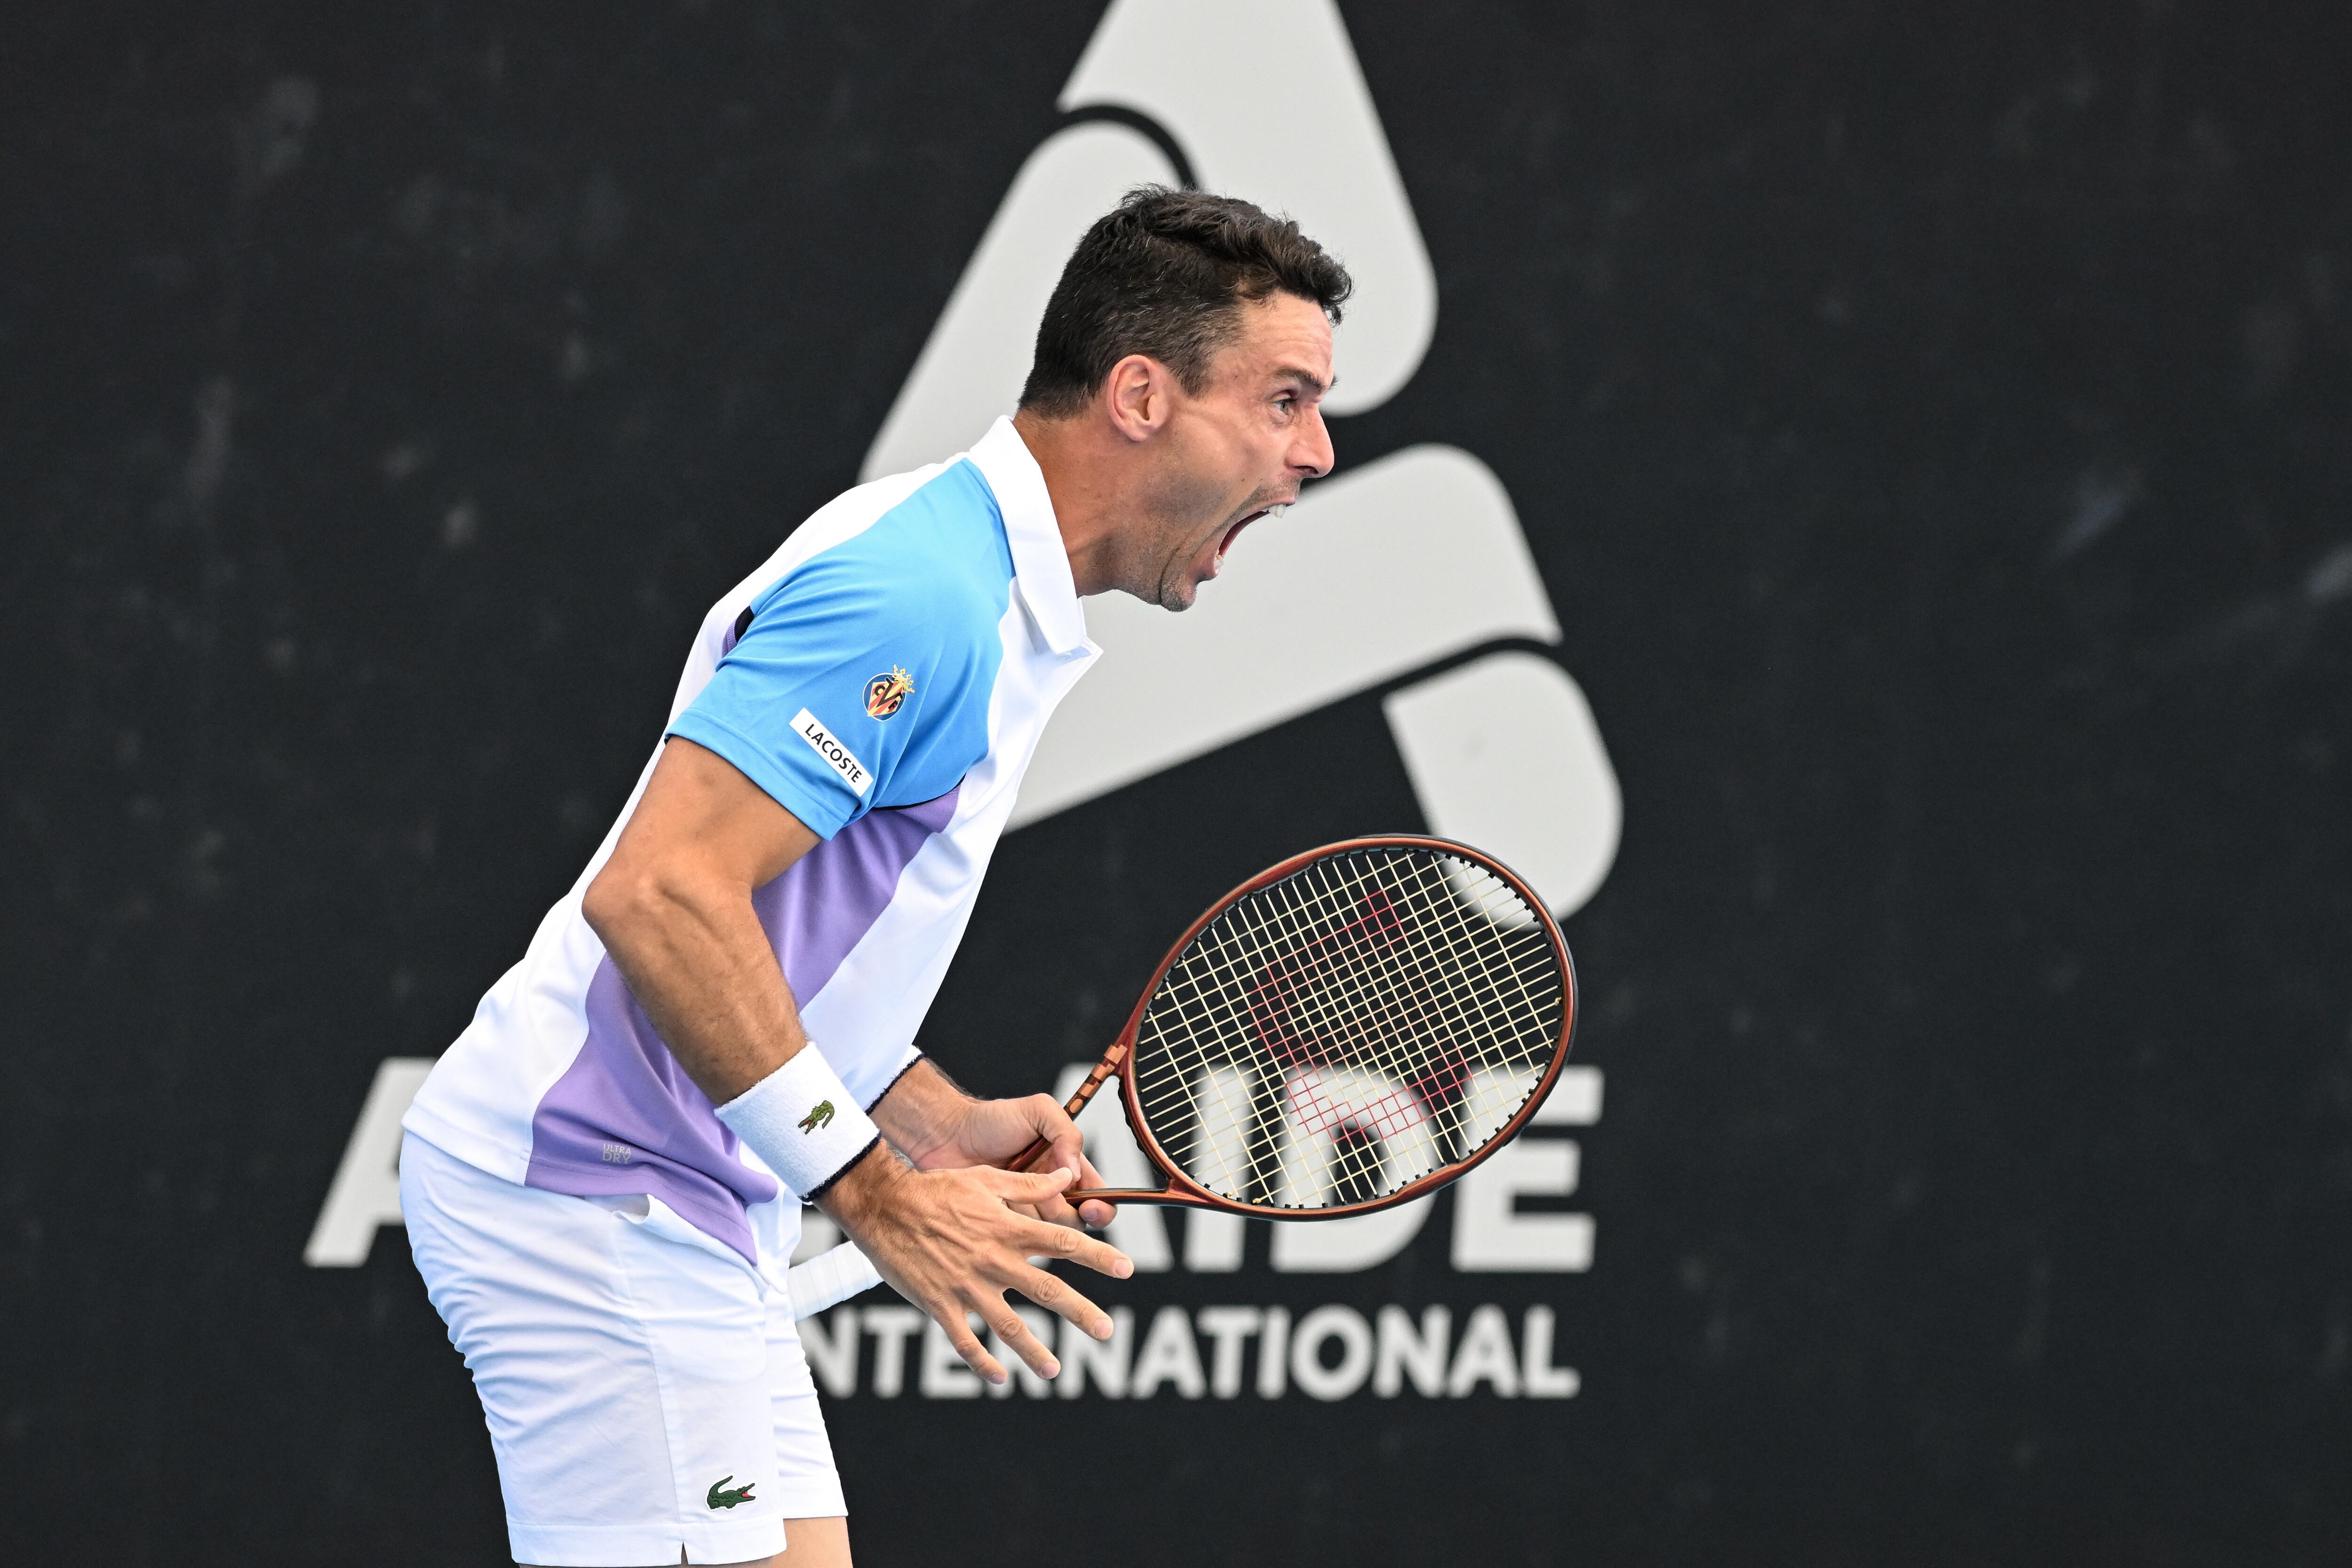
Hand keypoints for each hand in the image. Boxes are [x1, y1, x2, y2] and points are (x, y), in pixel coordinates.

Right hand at [822, 1145, 1132, 1383]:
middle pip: (1047, 1290)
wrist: (884, 1206)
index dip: (1098, 1256)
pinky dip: (983, 1362)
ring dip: (1034, 1351)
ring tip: (1054, 1370)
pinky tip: (999, 1377)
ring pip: (1009, 1326)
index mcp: (1008, 1228)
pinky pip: (965, 1342)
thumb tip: (1067, 1178)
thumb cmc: (936, 1188)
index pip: (1064, 1243)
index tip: (1126, 1269)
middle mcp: (994, 1260)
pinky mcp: (940, 1305)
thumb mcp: (985, 1179)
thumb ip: (1029, 1185)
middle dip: (1081, 1312)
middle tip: (1107, 1331)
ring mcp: (967, 1286)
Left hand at [928, 1092, 1119, 1231]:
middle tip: (1044, 1196)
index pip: (1098, 1194)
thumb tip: (1076, 1171)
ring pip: (1047, 1234)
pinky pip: (1018, 1239)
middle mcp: (1049, 1191)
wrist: (946, 1136)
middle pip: (1076, 1221)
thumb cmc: (991, 1120)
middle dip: (1063, 1212)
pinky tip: (998, 1207)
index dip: (1101, 1206)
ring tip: (1013, 1196)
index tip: (1089, 1206)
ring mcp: (1025, 1209)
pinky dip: (1012, 1227)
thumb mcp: (1037, 1111)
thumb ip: (1066, 1132)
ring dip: (1035, 1217)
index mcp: (1065, 1165)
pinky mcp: (1003, 1224)